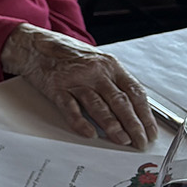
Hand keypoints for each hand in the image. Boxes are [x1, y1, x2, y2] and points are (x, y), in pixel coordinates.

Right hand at [1, 24, 156, 147]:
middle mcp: (95, 71)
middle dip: (134, 125)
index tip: (150, 130)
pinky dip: (81, 122)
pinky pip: (70, 108)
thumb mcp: (97, 61)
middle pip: (120, 101)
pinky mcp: (56, 88)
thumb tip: (134, 110)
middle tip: (140, 142)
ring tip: (122, 140)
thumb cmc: (68, 55)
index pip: (134, 92)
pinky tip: (89, 133)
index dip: (145, 114)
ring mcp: (75, 79)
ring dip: (113, 126)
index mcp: (110, 65)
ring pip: (99, 106)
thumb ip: (114, 81)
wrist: (36, 44)